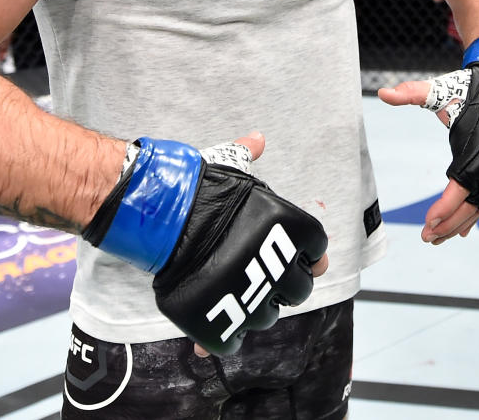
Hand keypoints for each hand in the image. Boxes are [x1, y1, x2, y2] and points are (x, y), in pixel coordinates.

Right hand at [83, 132, 328, 356]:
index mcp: (290, 228)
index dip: (305, 253)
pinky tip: (217, 320)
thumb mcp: (229, 164)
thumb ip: (247, 155)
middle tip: (259, 273)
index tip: (291, 254)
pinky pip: (234, 340)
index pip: (317, 249)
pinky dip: (227, 335)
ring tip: (233, 289)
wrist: (161, 214)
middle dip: (284, 284)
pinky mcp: (222, 323)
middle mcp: (279, 267)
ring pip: (267, 316)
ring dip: (255, 307)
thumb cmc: (197, 187)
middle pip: (299, 289)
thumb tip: (258, 138)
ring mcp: (252, 299)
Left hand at [380, 35, 478, 226]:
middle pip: (476, 203)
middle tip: (426, 237)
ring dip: (461, 224)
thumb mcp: (438, 90)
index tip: (427, 221)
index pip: (465, 184)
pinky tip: (461, 230)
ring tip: (438, 237)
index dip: (446, 205)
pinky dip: (478, 216)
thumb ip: (410, 92)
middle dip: (450, 224)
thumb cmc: (465, 93)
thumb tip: (381, 93)